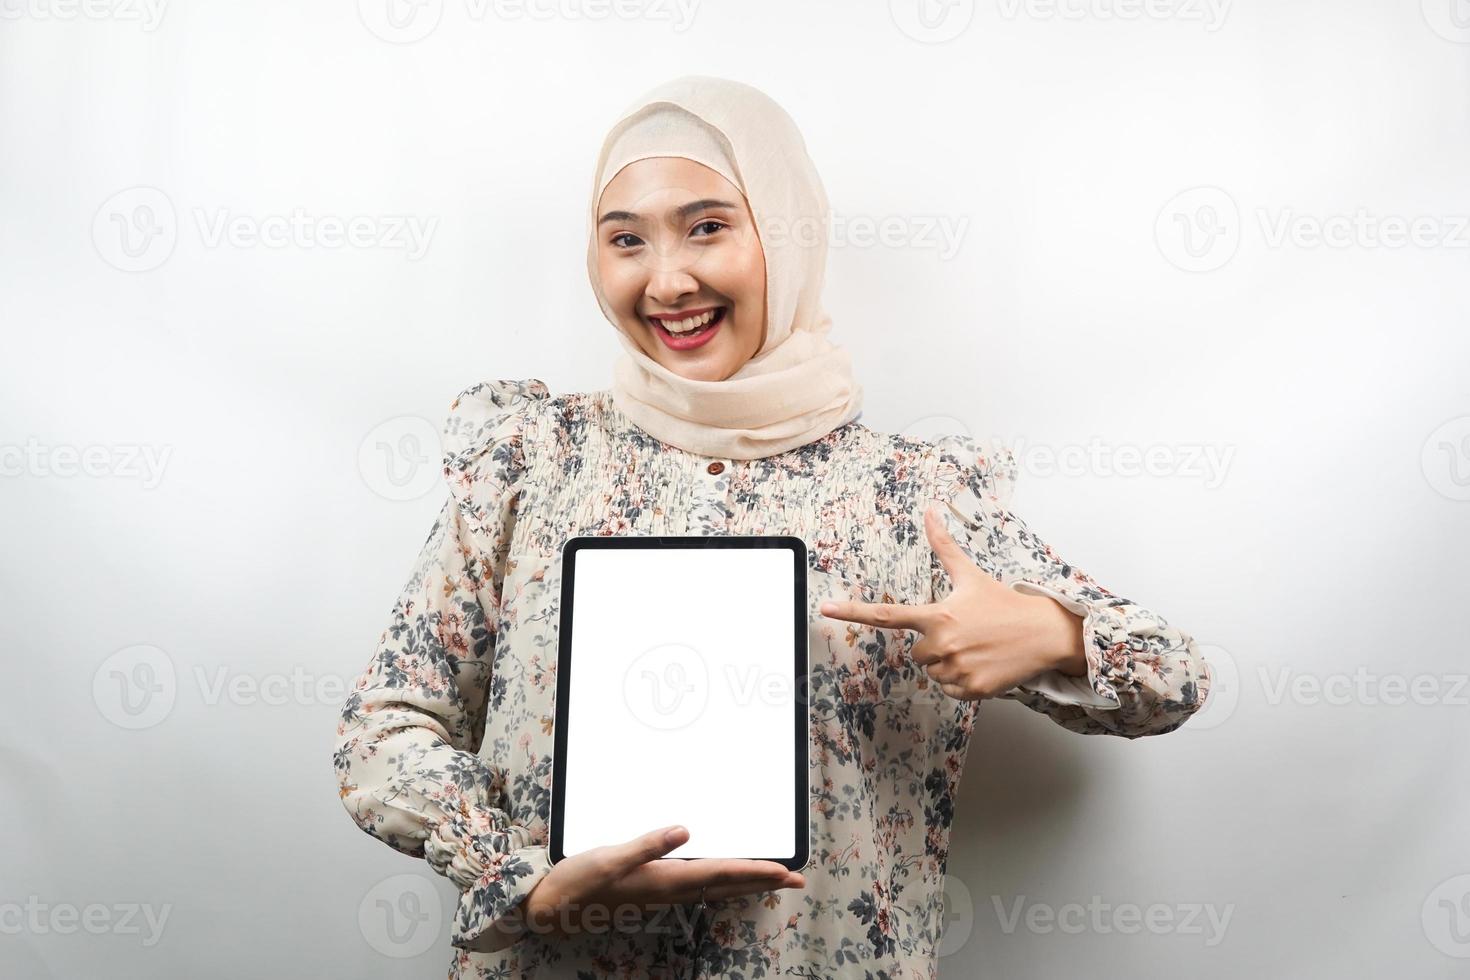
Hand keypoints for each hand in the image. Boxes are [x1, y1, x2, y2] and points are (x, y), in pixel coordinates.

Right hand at [519, 825, 804, 941]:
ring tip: (773, 879)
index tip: (786, 872)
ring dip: (747, 882)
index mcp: (665, 881)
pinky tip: (723, 878)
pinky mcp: (652, 889)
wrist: (551, 906)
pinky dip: (722, 882)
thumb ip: (647, 844)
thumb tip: (685, 831)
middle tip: (797, 879)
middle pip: (728, 886)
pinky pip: (699, 887)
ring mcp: (662, 892)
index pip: (721, 875)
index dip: (756, 872)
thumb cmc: (578, 881)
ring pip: (716, 888)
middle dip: (763, 881)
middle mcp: (669, 890)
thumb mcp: (609, 858)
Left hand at [818, 505, 1083, 700]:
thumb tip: (929, 511)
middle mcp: (941, 644)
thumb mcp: (971, 575)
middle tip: (966, 633)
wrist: (1044, 634)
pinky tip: (983, 664)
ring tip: (977, 648)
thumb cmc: (1005, 604)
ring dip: (950, 663)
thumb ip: (943, 546)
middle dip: (936, 645)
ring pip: (933, 673)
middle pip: (917, 652)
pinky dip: (962, 681)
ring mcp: (955, 669)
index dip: (852, 612)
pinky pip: (950, 690)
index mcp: (937, 616)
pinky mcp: (970, 690)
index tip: (825, 609)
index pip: (886, 615)